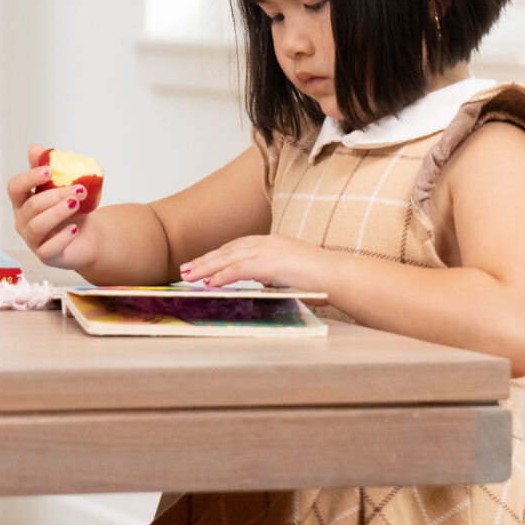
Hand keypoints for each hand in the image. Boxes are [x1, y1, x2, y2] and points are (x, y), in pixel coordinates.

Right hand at [7, 142, 99, 269]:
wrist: (89, 237)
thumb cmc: (72, 211)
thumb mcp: (62, 188)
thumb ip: (49, 169)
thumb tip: (35, 148)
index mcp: (22, 202)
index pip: (15, 188)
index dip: (29, 178)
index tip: (49, 171)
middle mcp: (22, 221)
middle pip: (32, 206)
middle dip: (55, 195)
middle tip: (79, 188)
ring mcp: (33, 240)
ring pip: (37, 226)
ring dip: (58, 212)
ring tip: (75, 204)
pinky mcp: (46, 256)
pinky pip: (49, 249)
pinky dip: (62, 238)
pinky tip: (74, 229)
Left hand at [177, 232, 328, 291]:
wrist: (339, 276)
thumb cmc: (323, 280)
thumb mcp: (292, 274)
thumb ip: (275, 275)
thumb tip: (262, 282)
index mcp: (274, 243)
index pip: (239, 247)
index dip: (218, 255)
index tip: (203, 263)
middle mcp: (269, 242)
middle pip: (229, 250)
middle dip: (206, 260)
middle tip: (186, 269)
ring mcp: (270, 251)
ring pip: (229, 258)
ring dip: (207, 267)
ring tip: (189, 276)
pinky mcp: (271, 263)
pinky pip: (240, 269)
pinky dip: (222, 275)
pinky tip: (209, 283)